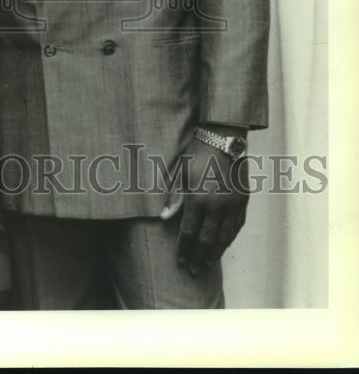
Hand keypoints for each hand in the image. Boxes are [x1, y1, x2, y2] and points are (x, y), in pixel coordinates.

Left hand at [160, 136, 248, 275]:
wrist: (224, 138)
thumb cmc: (197, 152)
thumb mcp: (181, 171)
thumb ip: (175, 197)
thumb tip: (164, 218)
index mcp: (199, 198)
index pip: (190, 231)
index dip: (184, 248)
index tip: (179, 261)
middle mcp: (217, 206)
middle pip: (208, 239)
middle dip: (199, 256)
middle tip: (193, 270)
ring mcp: (233, 204)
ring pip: (225, 236)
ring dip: (216, 252)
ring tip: (207, 263)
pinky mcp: (243, 200)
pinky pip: (237, 225)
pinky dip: (230, 238)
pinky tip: (224, 245)